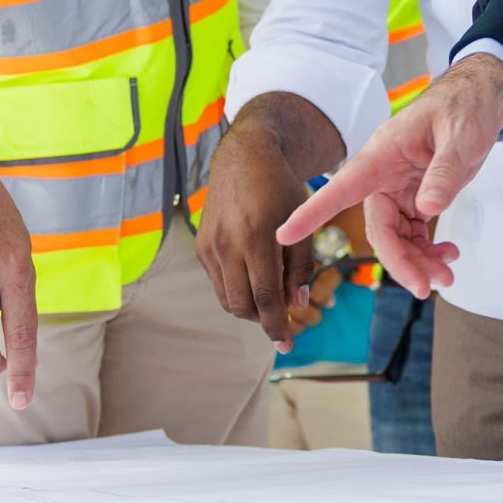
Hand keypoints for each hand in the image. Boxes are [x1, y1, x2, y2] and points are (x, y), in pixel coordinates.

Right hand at [197, 93, 344, 350]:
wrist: (244, 157)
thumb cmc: (281, 189)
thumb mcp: (301, 222)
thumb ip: (301, 265)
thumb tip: (297, 304)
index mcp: (257, 237)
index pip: (265, 297)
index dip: (276, 326)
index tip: (287, 345)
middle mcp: (227, 244)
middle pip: (243, 304)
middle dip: (263, 318)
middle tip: (283, 316)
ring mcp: (209, 246)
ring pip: (227, 299)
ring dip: (249, 307)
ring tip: (270, 296)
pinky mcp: (200, 246)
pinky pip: (218, 282)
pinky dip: (236, 289)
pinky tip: (253, 277)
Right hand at [278, 54, 502, 296]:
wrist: (479, 100)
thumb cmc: (462, 107)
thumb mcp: (459, 136)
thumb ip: (443, 171)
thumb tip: (427, 209)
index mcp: (381, 155)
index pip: (341, 188)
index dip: (312, 213)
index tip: (283, 235)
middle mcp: (383, 177)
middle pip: (378, 229)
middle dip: (399, 262)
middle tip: (424, 286)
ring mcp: (398, 190)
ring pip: (396, 239)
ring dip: (417, 262)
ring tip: (446, 275)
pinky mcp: (415, 198)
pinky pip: (412, 234)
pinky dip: (427, 251)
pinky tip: (447, 255)